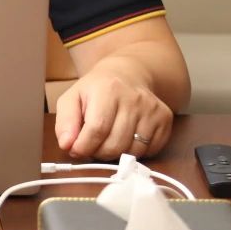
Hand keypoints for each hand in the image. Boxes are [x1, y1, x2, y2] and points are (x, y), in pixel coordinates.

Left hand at [54, 64, 172, 159]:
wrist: (127, 75)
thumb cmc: (96, 90)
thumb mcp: (72, 98)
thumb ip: (65, 122)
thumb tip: (66, 144)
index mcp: (108, 90)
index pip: (97, 129)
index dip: (84, 146)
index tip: (76, 150)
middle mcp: (134, 98)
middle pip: (115, 144)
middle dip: (98, 152)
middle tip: (92, 146)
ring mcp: (152, 109)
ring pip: (132, 151)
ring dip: (115, 154)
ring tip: (107, 140)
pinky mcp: (164, 119)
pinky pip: (149, 151)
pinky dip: (133, 152)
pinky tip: (125, 138)